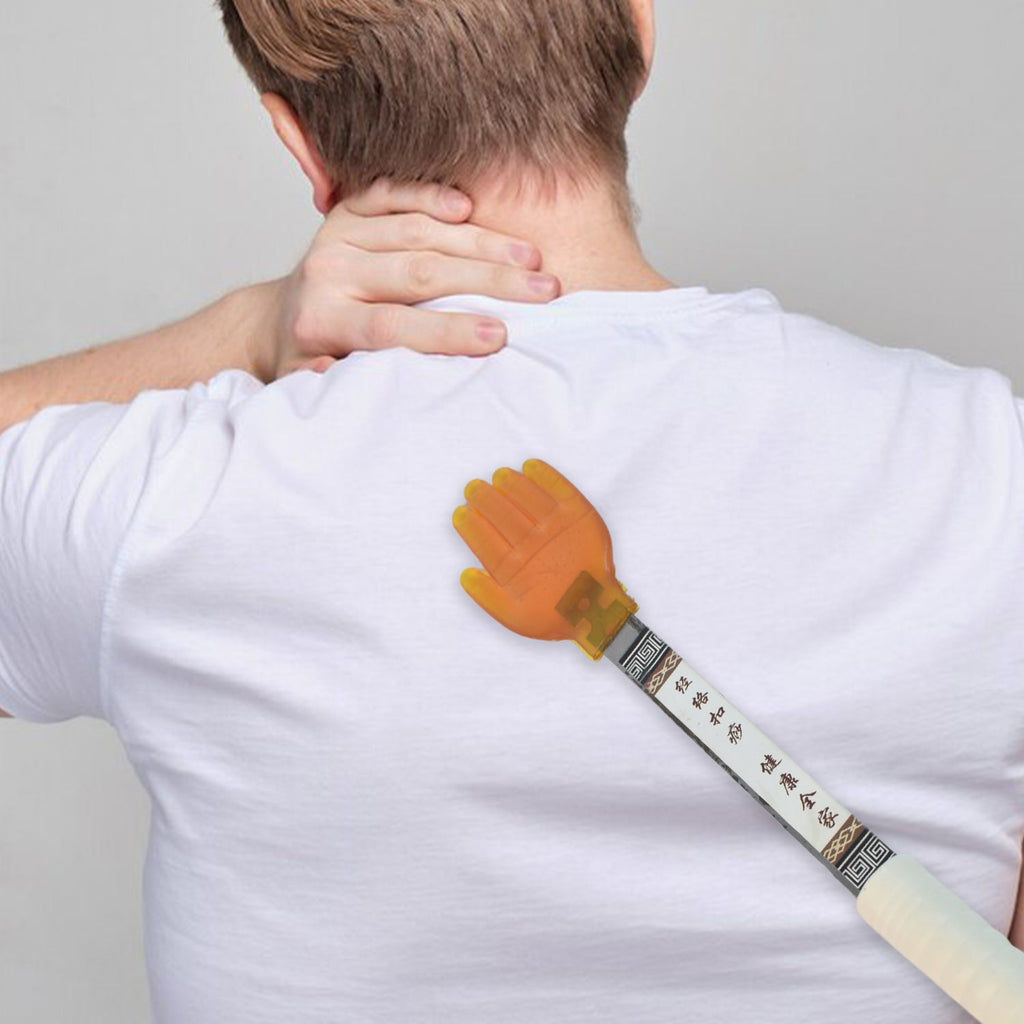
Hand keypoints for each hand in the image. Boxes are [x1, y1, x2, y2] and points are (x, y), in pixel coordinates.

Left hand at [251, 179, 561, 380]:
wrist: (277, 318)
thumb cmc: (314, 358)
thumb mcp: (316, 386)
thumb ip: (338, 383)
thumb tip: (359, 376)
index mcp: (323, 320)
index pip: (393, 326)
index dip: (447, 330)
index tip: (499, 337)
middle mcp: (328, 272)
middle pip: (417, 271)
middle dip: (486, 281)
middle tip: (541, 291)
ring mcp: (337, 234)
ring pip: (416, 229)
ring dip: (480, 241)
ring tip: (530, 257)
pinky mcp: (347, 208)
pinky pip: (392, 192)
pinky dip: (432, 196)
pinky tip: (471, 207)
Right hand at [452, 460, 637, 660]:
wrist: (597, 608)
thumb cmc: (553, 612)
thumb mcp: (516, 617)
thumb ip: (488, 597)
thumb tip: (465, 574)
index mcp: (515, 570)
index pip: (485, 541)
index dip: (470, 525)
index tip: (461, 513)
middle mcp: (535, 546)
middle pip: (503, 515)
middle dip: (484, 499)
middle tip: (473, 487)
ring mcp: (558, 529)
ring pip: (528, 499)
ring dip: (511, 484)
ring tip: (499, 475)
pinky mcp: (581, 516)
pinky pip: (560, 490)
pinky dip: (545, 476)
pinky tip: (530, 466)